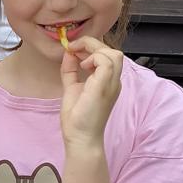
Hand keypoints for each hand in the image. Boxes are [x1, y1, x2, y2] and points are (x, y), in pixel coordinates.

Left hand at [60, 35, 123, 149]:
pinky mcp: (104, 87)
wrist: (80, 138)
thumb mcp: (72, 87)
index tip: (72, 49)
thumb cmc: (78, 119)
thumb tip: (68, 53)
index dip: (90, 47)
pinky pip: (107, 62)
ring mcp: (111, 84)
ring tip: (80, 59)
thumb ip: (71, 70)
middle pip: (113, 51)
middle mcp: (113, 82)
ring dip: (94, 49)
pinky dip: (93, 58)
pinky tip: (83, 66)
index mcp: (108, 82)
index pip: (107, 55)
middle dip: (92, 44)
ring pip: (114, 54)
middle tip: (74, 49)